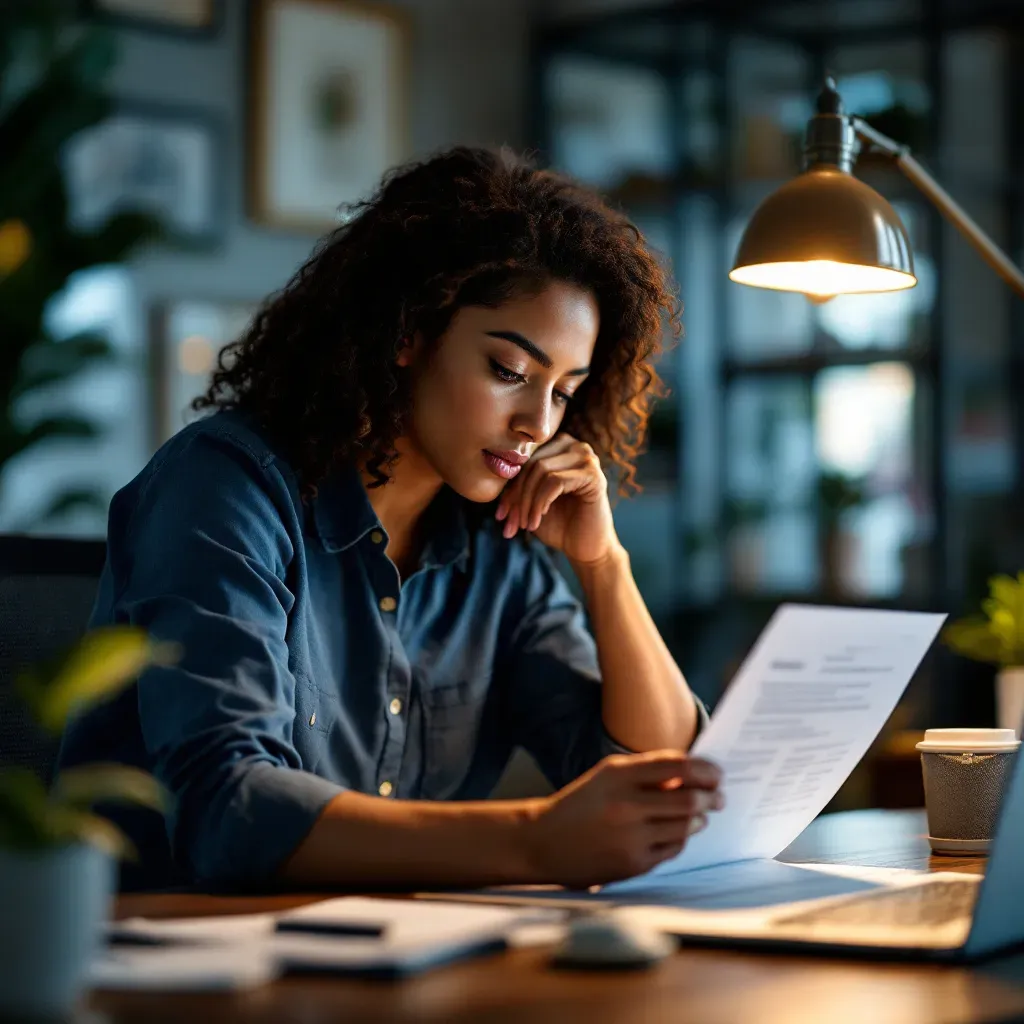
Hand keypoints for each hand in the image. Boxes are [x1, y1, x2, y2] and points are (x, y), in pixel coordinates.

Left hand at [495, 433, 618, 565]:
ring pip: (540, 470)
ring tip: (526, 525)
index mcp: (558, 447)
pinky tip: (538, 520)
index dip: (509, 487)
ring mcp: (587, 458)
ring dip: (527, 502)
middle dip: (516, 496)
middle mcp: (574, 445)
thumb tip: (488, 475)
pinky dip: (540, 503)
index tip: (500, 515)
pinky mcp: (593, 475)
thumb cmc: (558, 524)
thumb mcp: (529, 502)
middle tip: (510, 523)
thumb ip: (515, 485)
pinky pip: (554, 481)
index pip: (524, 459)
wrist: (586, 548)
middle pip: (531, 462)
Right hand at [523, 750, 723, 888]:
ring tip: (701, 815)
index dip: (705, 770)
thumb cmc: (581, 804)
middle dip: (711, 798)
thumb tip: (692, 776)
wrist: (543, 841)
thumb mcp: (608, 776)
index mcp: (619, 774)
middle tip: (718, 797)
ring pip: (685, 827)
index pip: (678, 766)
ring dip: (699, 819)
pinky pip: (673, 849)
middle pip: (689, 800)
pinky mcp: (633, 864)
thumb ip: (647, 773)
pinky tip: (677, 832)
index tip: (716, 773)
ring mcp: (631, 837)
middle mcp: (626, 804)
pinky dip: (680, 838)